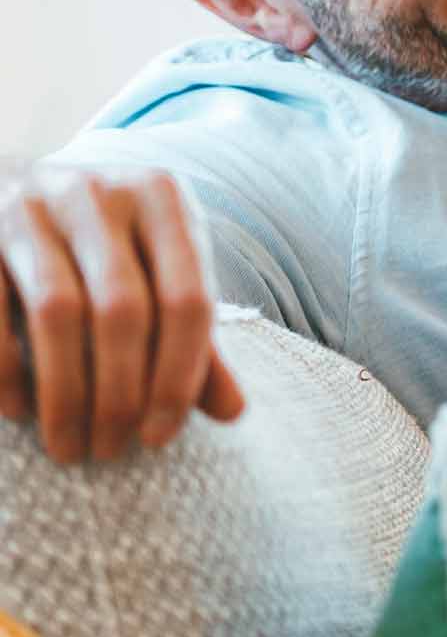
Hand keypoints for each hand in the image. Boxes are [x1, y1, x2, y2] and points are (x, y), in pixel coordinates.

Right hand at [0, 166, 245, 462]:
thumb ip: (195, 342)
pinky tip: (19, 410)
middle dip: (120, 395)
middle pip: (123, 310)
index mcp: (162, 197)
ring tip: (70, 446)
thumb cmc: (109, 249)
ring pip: (58, 312)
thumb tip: (234, 411)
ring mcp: (32, 202)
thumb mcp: (160, 277)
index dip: (179, 379)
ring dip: (65, 394)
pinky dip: (7, 370)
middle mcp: (99, 190)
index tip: (158, 438)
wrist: (19, 186)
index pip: (188, 301)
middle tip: (111, 450)